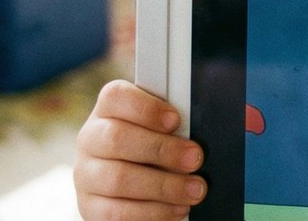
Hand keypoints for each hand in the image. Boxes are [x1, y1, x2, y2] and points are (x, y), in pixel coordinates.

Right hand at [75, 79, 207, 219]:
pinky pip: (116, 213)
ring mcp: (86, 174)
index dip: (146, 107)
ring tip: (195, 190)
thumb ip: (179, 123)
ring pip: (118, 178)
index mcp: (109, 110)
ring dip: (163, 186)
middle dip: (162, 150)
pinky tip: (176, 210)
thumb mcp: (163, 130)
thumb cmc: (152, 150)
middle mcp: (91, 139)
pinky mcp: (90, 207)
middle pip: (117, 139)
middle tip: (196, 159)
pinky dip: (152, 213)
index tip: (176, 120)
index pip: (116, 97)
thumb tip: (220, 119)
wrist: (124, 188)